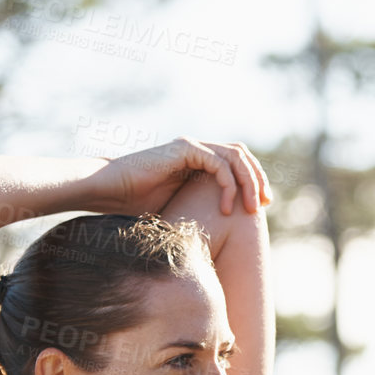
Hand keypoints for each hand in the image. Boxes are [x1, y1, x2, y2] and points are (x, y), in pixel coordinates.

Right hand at [95, 138, 271, 216]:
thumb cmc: (137, 205)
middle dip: (257, 180)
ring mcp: (192, 147)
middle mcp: (199, 150)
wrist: (110, 192)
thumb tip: (230, 227)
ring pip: (236, 156)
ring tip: (251, 208)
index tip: (262, 207)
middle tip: (264, 205)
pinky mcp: (185, 149)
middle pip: (242, 155)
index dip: (254, 181)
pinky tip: (226, 207)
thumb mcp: (182, 208)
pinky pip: (218, 163)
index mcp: (199, 161)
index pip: (237, 163)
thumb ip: (204, 206)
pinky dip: (228, 184)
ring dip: (248, 182)